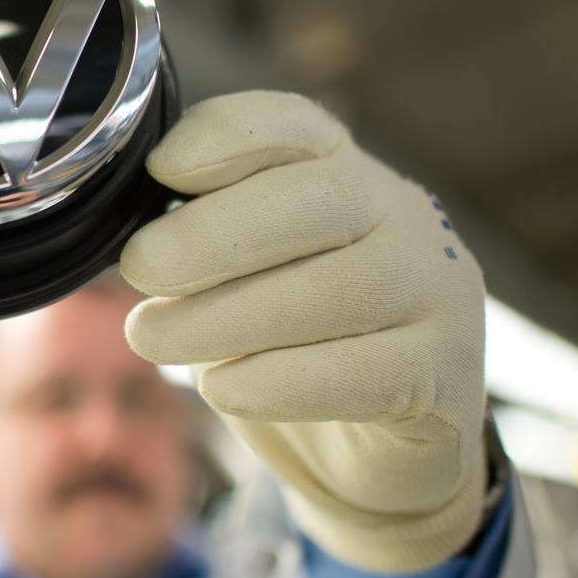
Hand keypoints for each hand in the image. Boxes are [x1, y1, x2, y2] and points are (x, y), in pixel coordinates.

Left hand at [121, 91, 487, 571]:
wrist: (368, 451)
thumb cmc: (284, 345)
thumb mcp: (234, 278)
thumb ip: (197, 241)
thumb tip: (130, 239)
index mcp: (342, 171)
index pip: (295, 127)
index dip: (228, 136)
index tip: (162, 169)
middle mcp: (401, 216)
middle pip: (322, 200)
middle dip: (215, 234)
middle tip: (139, 271)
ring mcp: (437, 292)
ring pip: (344, 289)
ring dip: (230, 315)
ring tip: (153, 340)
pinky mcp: (447, 375)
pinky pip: (370, 372)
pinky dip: (284, 381)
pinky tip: (223, 389)